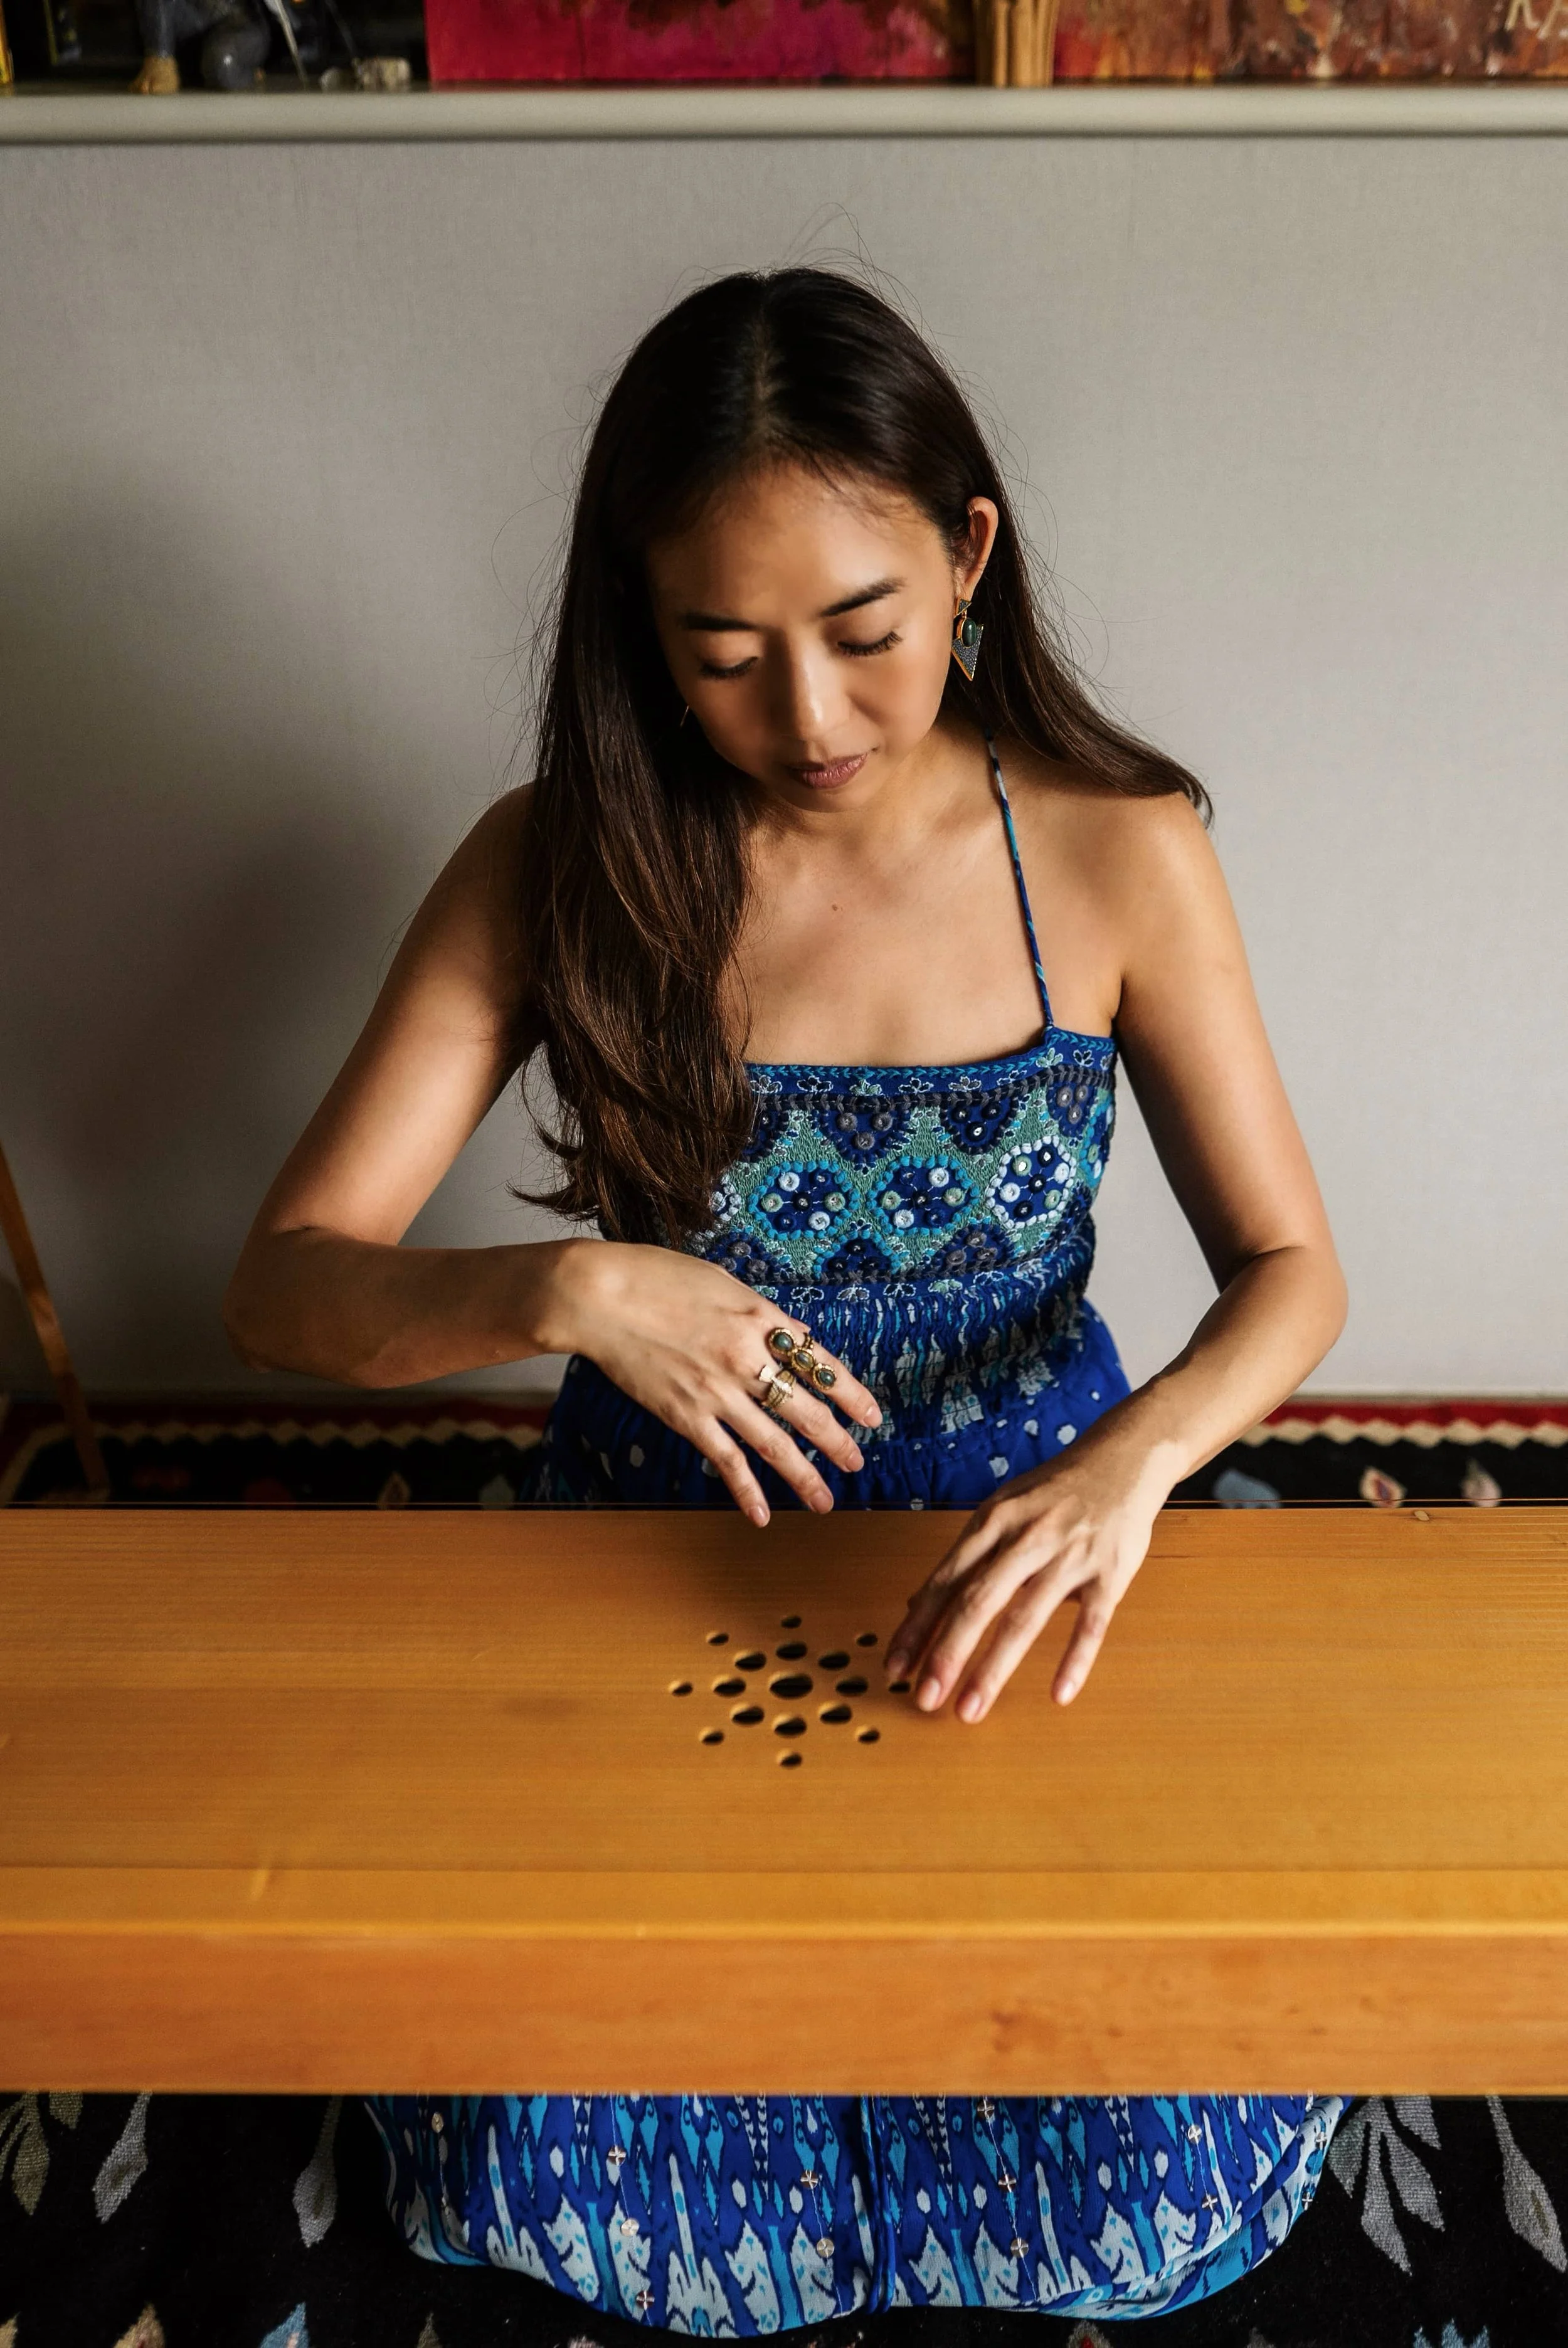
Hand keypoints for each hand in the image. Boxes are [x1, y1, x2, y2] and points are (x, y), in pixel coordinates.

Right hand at [551, 1240, 880, 1523]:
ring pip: (774, 1443)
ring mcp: (717, 1392)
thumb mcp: (722, 1283)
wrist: (599, 1297)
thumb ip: (758, 1314)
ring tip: (825, 1500)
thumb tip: (790, 1339)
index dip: (849, 1393)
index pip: (819, 1363)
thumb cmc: (656, 1277)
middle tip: (857, 1462)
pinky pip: (725, 1460)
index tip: (871, 1416)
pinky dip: (745, 1491)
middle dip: (837, 1440)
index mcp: (760, 1319)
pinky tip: (761, 1516)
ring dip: (804, 1475)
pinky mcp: (686, 1416)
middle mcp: (747, 1358)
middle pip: (806, 1408)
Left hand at [882, 1426, 1170, 1719]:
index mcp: (993, 1522)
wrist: (1124, 1457)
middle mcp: (1026, 1538)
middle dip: (947, 1653)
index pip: (945, 1581)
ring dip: (994, 1668)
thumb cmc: (1055, 1490)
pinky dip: (1075, 1659)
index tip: (895, 1667)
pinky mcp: (1110, 1572)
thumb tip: (918, 1603)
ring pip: (1026, 1618)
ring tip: (969, 1709)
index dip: (917, 1627)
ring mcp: (1069, 1555)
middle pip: (978, 1601)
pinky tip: (1058, 1694)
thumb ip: (966, 1558)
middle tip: (924, 1699)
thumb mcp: (1002, 1510)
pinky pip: (1091, 1623)